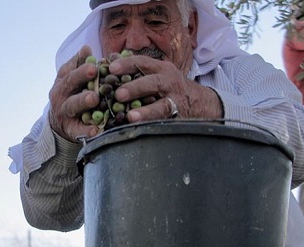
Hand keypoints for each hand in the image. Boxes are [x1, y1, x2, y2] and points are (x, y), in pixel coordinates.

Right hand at [49, 45, 101, 141]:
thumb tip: (86, 48)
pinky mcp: (70, 130)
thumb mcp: (72, 80)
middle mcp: (60, 96)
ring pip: (72, 105)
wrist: (60, 124)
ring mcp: (64, 113)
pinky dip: (86, 130)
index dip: (80, 64)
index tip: (92, 59)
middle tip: (94, 71)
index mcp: (62, 81)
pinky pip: (78, 130)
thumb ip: (79, 65)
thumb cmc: (72, 96)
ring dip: (83, 101)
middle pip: (69, 84)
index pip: (69, 70)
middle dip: (81, 77)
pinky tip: (96, 129)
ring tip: (94, 98)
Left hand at [107, 55, 223, 121]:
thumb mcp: (155, 73)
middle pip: (153, 83)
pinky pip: (166, 121)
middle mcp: (169, 82)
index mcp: (160, 68)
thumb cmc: (167, 86)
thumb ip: (134, 68)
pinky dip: (154, 125)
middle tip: (119, 94)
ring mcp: (175, 101)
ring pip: (161, 106)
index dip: (127, 64)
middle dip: (135, 88)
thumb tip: (107, 60)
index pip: (142, 63)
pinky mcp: (178, 117)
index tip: (111, 67)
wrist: (197, 101)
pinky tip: (142, 129)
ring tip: (131, 117)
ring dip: (146, 112)